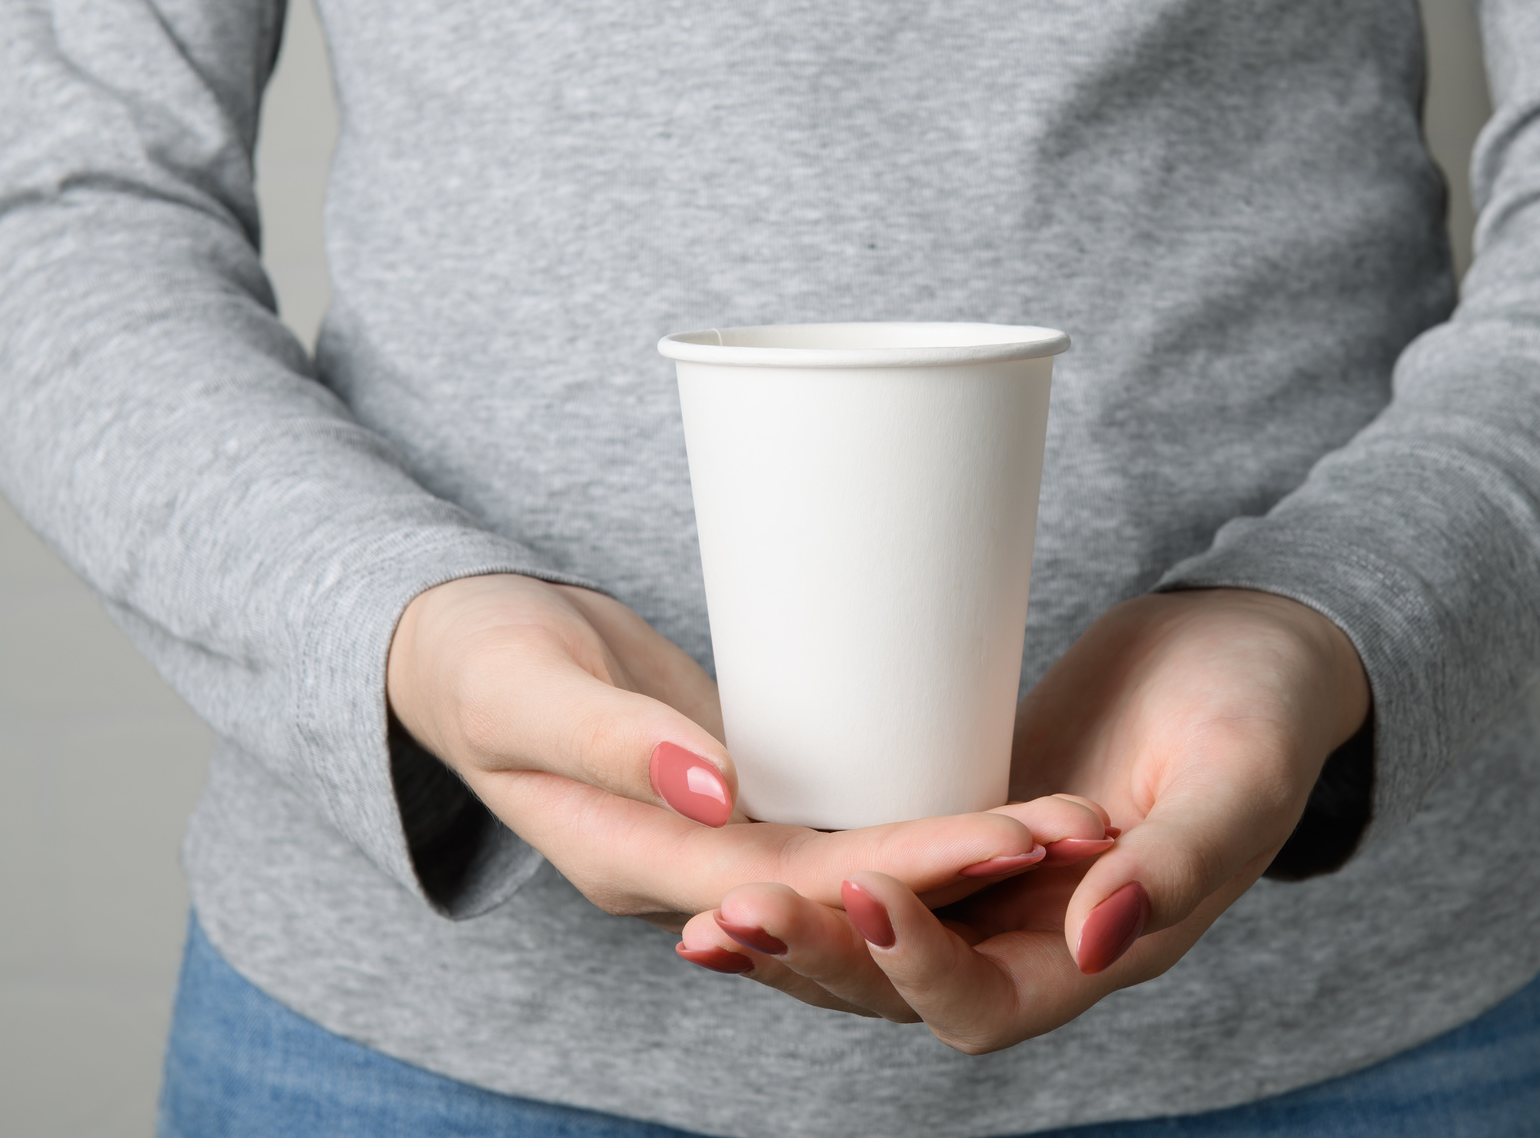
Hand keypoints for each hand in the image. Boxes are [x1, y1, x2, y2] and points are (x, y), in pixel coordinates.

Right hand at [386, 574, 1103, 935]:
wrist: (456, 651)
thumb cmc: (476, 660)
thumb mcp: (525, 692)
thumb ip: (615, 742)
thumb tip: (721, 794)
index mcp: (643, 868)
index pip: (798, 887)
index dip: (908, 872)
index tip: (1010, 837)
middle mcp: (695, 871)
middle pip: (853, 885)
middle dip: (969, 861)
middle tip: (1083, 825)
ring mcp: (723, 837)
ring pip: (860, 862)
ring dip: (962, 846)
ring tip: (1071, 818)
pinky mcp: (742, 796)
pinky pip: (841, 816)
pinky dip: (916, 809)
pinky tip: (993, 786)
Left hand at [676, 588, 1369, 1046]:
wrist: (1234, 654)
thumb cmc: (1256, 709)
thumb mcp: (1240, 778)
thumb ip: (1179, 862)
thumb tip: (1095, 937)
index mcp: (1102, 949)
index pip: (989, 1002)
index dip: (920, 967)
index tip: (864, 888)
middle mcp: (1032, 936)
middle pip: (902, 989)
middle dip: (815, 961)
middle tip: (727, 917)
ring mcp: (987, 886)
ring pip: (869, 942)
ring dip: (790, 936)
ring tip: (701, 919)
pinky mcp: (954, 827)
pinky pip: (871, 867)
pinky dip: (804, 872)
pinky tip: (733, 852)